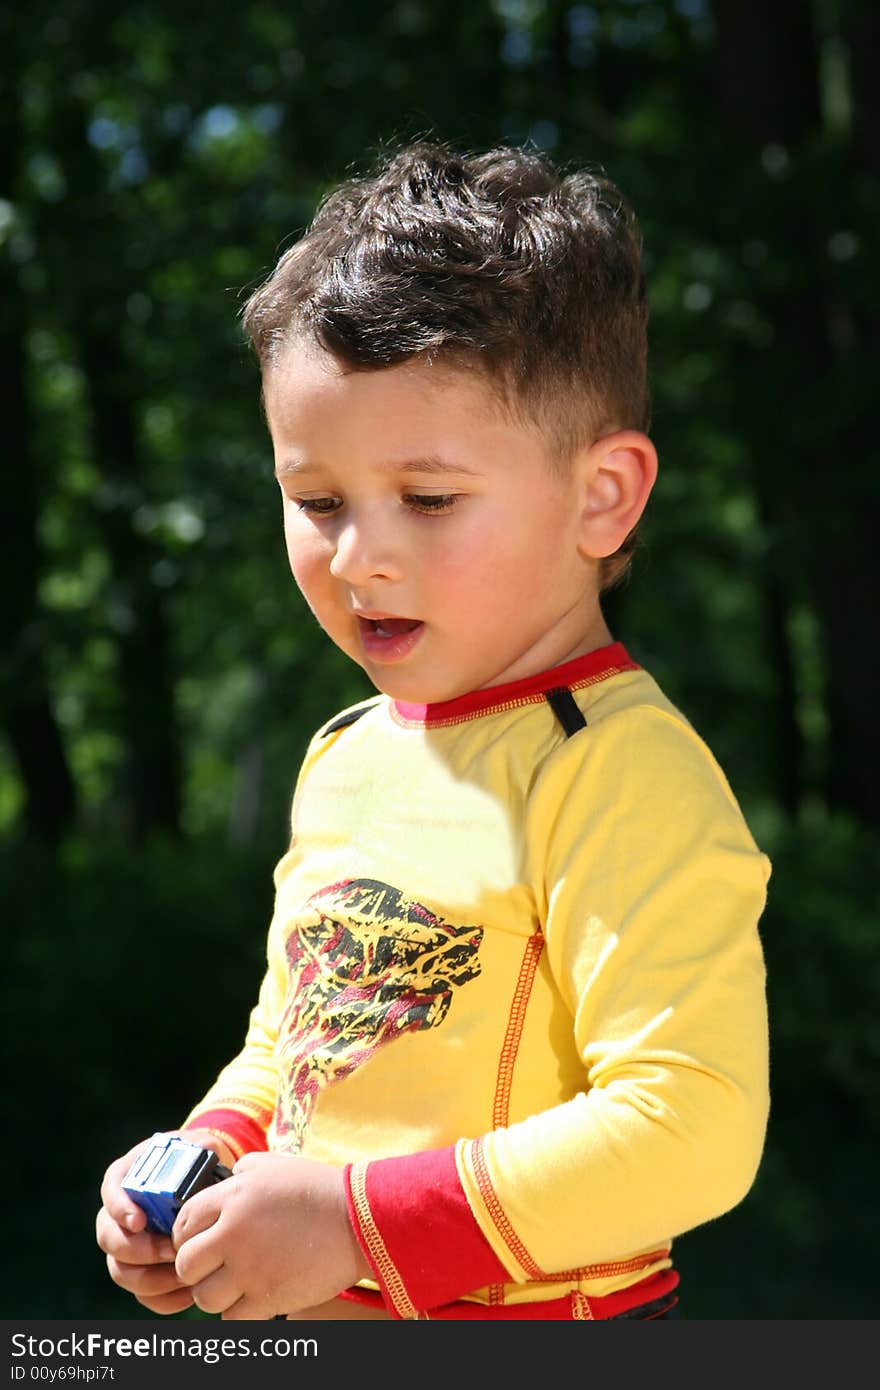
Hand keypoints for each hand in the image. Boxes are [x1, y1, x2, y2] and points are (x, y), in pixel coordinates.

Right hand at [96, 1130, 234, 1315]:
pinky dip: (163, 1298)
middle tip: (172, 1251)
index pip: (111, 1193)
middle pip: (109, 1239)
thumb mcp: (198, 1146)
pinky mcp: (142, 1270)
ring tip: (184, 1273)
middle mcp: (118, 1214)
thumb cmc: (197, 1160)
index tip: (139, 1221)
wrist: (203, 1181)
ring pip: (122, 1272)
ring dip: (151, 1279)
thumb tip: (208, 1154)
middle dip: (140, 1250)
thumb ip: (200, 1149)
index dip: (120, 1210)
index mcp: (126, 1178)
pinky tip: (188, 1292)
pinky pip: (142, 1294)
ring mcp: (126, 1245)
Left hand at [172, 1152, 369, 1318]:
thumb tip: (229, 1177)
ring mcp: (249, 1268)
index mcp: (233, 1197)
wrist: (359, 1221)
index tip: (199, 1242)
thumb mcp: (278, 1165)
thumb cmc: (320, 1190)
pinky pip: (230, 1319)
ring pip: (203, 1297)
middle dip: (196, 1268)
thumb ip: (245, 1169)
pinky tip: (252, 1298)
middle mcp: (234, 1232)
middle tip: (213, 1267)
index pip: (184, 1222)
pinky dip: (237, 1313)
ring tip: (234, 1285)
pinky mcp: (267, 1298)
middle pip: (186, 1264)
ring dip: (215, 1294)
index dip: (186, 1236)